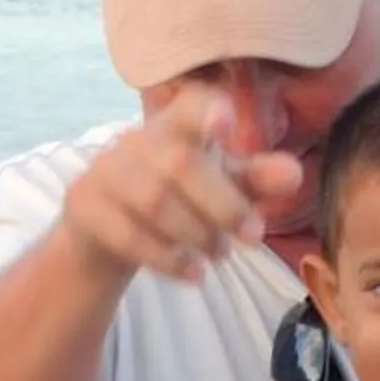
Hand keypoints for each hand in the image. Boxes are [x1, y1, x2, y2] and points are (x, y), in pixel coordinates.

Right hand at [60, 88, 301, 282]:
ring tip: (221, 256)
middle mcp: (138, 141)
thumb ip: (255, 179)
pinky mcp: (84, 205)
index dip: (206, 111)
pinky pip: (128, 234)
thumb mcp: (221, 187)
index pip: (190, 105)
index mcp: (177, 126)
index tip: (225, 126)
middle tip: (254, 238)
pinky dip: (167, 258)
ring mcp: (106, 171)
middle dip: (223, 205)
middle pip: (179, 164)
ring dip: (196, 234)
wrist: (107, 231)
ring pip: (154, 201)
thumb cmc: (178, 197)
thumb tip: (294, 175)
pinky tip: (194, 275)